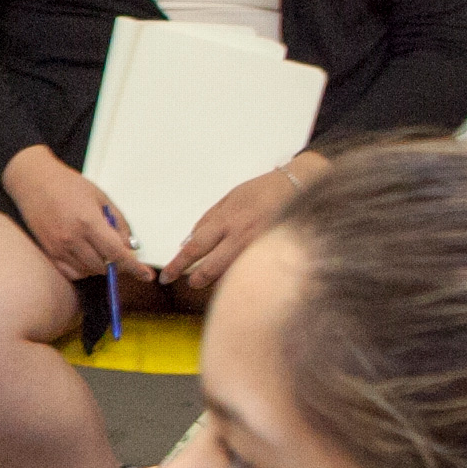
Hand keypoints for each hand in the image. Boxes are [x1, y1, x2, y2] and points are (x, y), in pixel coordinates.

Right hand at [0, 144, 142, 281]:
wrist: (34, 182)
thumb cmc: (68, 185)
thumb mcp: (101, 197)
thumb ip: (118, 223)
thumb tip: (130, 246)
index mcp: (89, 222)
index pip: (116, 254)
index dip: (134, 267)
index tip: (146, 275)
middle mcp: (72, 238)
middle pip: (103, 266)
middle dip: (115, 262)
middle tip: (115, 248)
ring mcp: (58, 247)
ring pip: (88, 271)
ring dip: (99, 266)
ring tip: (97, 247)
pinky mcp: (49, 251)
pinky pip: (71, 272)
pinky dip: (82, 269)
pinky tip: (85, 256)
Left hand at [161, 162, 300, 294]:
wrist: (299, 185)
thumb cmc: (263, 191)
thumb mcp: (229, 199)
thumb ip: (208, 221)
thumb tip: (188, 242)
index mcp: (226, 220)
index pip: (195, 248)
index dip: (178, 265)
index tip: (167, 276)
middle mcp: (242, 236)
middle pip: (211, 269)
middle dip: (197, 280)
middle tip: (192, 282)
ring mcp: (259, 248)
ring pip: (232, 275)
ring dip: (219, 279)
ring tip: (214, 275)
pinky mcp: (274, 255)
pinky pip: (251, 273)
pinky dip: (241, 275)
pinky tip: (239, 271)